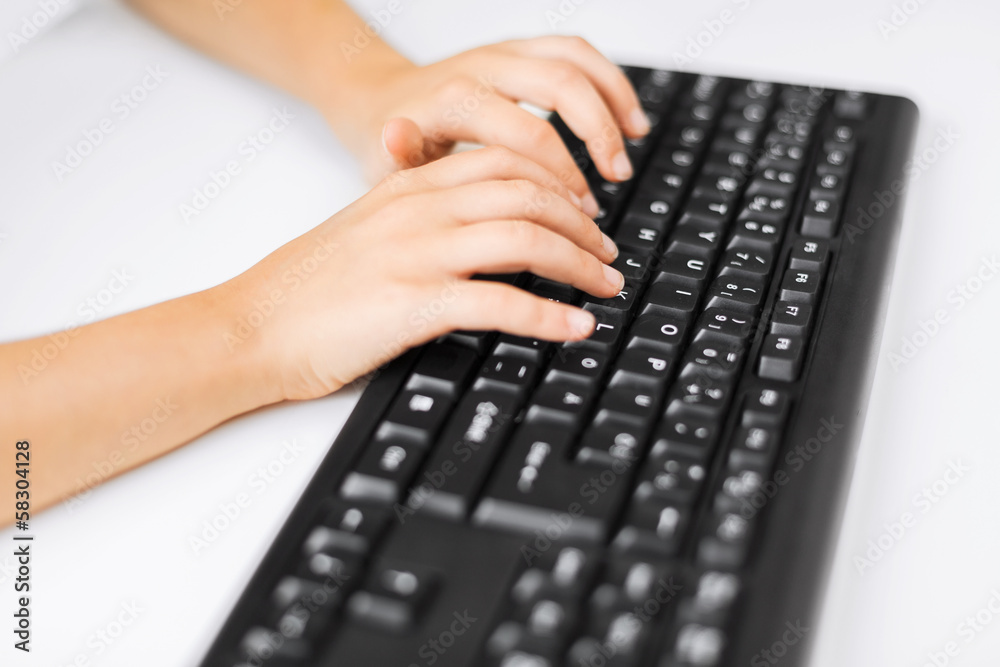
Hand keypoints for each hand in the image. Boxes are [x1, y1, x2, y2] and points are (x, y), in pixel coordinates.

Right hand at [226, 147, 623, 400]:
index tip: (586, 214)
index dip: (561, 185)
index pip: (507, 163)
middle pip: (529, 195)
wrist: (254, 325)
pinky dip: (550, 317)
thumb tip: (485, 232)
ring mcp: (416, 254)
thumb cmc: (309, 287)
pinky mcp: (412, 304)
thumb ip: (424, 216)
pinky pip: (501, 302)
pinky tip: (575, 328)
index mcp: (411, 187)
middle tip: (608, 255)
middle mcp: (419, 210)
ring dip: (579, 265)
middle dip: (583, 225)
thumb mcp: (370, 230)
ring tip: (605, 288)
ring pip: (525, 240)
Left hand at [337, 36, 648, 215]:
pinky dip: (610, 82)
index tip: (577, 215)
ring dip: (612, 102)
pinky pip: (578, 53)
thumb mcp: (385, 162)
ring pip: (576, 60)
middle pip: (561, 85)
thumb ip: (399, 156)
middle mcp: (484, 66)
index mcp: (454, 98)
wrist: (382, 100)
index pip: (526, 134)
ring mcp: (506, 54)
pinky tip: (629, 120)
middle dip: (597, 136)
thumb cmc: (391, 142)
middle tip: (614, 180)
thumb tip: (397, 137)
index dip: (561, 178)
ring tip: (632, 146)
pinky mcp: (521, 51)